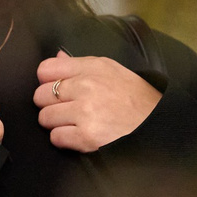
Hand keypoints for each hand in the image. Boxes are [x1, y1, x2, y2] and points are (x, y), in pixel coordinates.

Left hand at [34, 50, 159, 151]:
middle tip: (65, 109)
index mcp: (91, 68)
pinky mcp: (87, 136)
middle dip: (49, 104)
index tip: (55, 89)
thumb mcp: (111, 70)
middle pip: (40, 95)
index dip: (46, 81)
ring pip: (45, 118)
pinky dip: (63, 139)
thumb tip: (57, 57)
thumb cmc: (134, 97)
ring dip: (56, 123)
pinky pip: (56, 137)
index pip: (45, 69)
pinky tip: (77, 134)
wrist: (155, 122)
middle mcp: (86, 87)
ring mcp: (85, 112)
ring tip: (73, 122)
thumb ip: (80, 64)